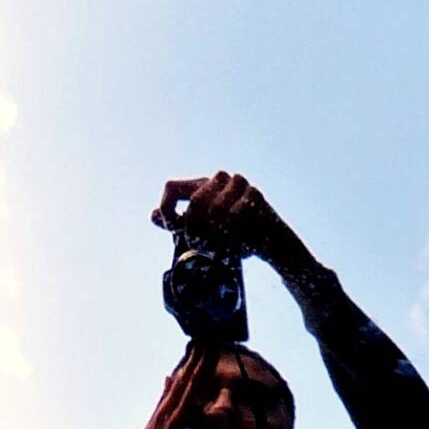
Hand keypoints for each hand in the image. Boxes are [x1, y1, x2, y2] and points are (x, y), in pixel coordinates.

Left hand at [156, 169, 320, 283]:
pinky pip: (234, 214)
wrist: (275, 247)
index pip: (172, 187)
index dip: (167, 209)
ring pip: (213, 207)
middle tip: (201, 246)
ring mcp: (239, 185)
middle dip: (194, 228)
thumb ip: (180, 225)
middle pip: (193, 201)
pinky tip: (237, 244)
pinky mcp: (256, 195)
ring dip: (214, 234)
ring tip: (221, 248)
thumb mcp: (206, 235)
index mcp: (205, 186)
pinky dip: (232, 233)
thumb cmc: (239, 239)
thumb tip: (153, 215)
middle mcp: (219, 180)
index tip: (171, 229)